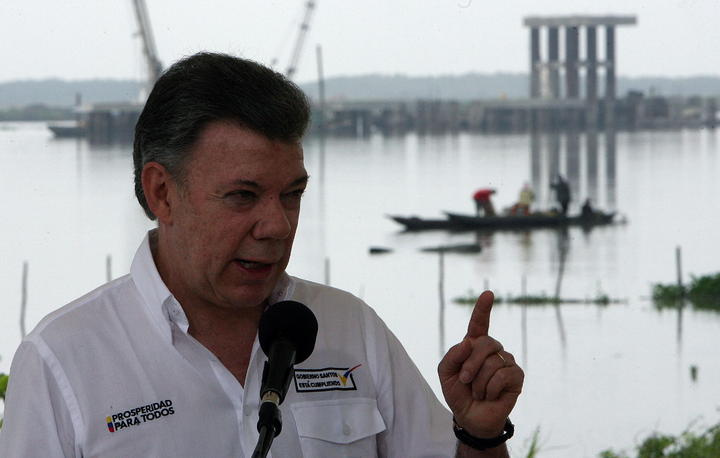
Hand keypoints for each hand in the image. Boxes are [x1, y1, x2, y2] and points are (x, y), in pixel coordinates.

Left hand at [438, 291, 523, 437]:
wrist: (470, 417)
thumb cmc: (458, 393)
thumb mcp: (446, 373)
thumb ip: (452, 355)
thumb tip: (469, 342)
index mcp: (474, 345)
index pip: (479, 323)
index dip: (483, 309)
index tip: (488, 294)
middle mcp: (493, 350)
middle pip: (485, 343)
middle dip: (470, 364)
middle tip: (464, 380)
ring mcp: (506, 361)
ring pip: (493, 362)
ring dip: (479, 382)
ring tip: (478, 392)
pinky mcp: (517, 376)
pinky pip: (503, 375)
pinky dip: (490, 388)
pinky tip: (490, 395)